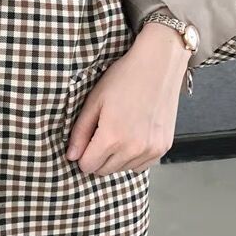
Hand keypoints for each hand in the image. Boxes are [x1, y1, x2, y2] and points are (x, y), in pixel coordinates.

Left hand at [65, 22, 190, 174]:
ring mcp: (151, 149)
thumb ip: (80, 132)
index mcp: (112, 136)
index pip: (88, 166)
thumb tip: (71, 156)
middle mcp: (133, 148)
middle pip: (104, 170)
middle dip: (98, 156)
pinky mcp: (163, 147)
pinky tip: (133, 136)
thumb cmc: (124, 78)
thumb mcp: (94, 101)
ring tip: (119, 130)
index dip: (82, 154)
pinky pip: (141, 165)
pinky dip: (134, 157)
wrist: (159, 65)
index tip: (86, 140)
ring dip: (116, 158)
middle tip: (102, 132)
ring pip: (123, 169)